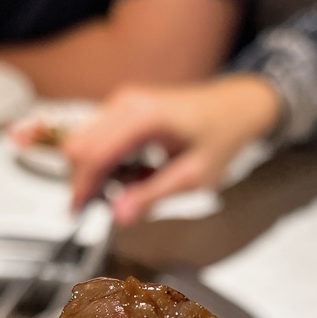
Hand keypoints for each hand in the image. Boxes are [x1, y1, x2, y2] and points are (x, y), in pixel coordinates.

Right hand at [63, 74, 282, 224]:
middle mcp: (127, 103)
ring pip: (84, 141)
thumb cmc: (221, 136)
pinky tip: (132, 174)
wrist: (238, 106)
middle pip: (78, 146)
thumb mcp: (192, 177)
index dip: (81, 188)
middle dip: (84, 180)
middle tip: (101, 208)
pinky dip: (105, 160)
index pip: (93, 155)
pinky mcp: (124, 106)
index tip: (78, 213)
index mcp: (144, 118)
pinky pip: (98, 136)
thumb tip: (118, 216)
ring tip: (127, 190)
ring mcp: (123, 101)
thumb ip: (152, 196)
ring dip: (95, 171)